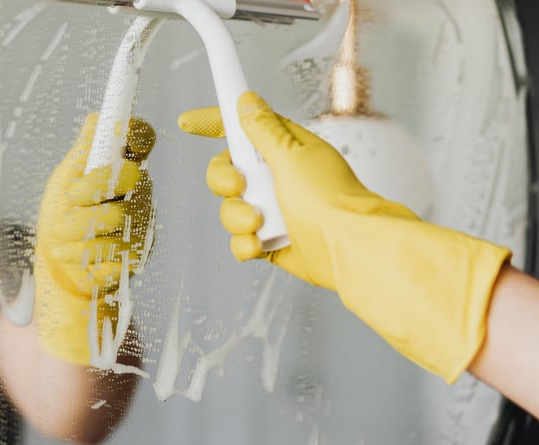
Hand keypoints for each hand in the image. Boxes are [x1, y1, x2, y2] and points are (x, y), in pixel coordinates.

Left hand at [35, 114, 154, 365]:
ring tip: (59, 238)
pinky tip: (73, 257)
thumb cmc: (60, 221)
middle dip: (90, 189)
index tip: (120, 135)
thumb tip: (96, 118)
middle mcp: (139, 193)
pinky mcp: (138, 256)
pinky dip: (82, 255)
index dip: (134, 132)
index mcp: (122, 167)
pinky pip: (112, 250)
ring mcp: (142, 225)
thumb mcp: (63, 182)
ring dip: (77, 229)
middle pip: (128, 176)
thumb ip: (83, 155)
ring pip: (116, 216)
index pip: (141, 139)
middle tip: (69, 201)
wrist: (58, 272)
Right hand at [179, 92, 510, 382]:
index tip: (190, 122)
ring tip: (260, 223)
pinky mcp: (272, 241)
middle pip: (226, 171)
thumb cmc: (330, 200)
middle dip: (224, 181)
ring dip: (238, 217)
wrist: (348, 248)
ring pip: (230, 209)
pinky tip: (261, 243)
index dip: (213, 123)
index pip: (241, 129)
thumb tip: (247, 102)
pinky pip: (241, 241)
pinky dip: (246, 244)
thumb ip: (263, 129)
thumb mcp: (291, 154)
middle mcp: (277, 178)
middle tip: (239, 186)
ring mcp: (274, 210)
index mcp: (283, 149)